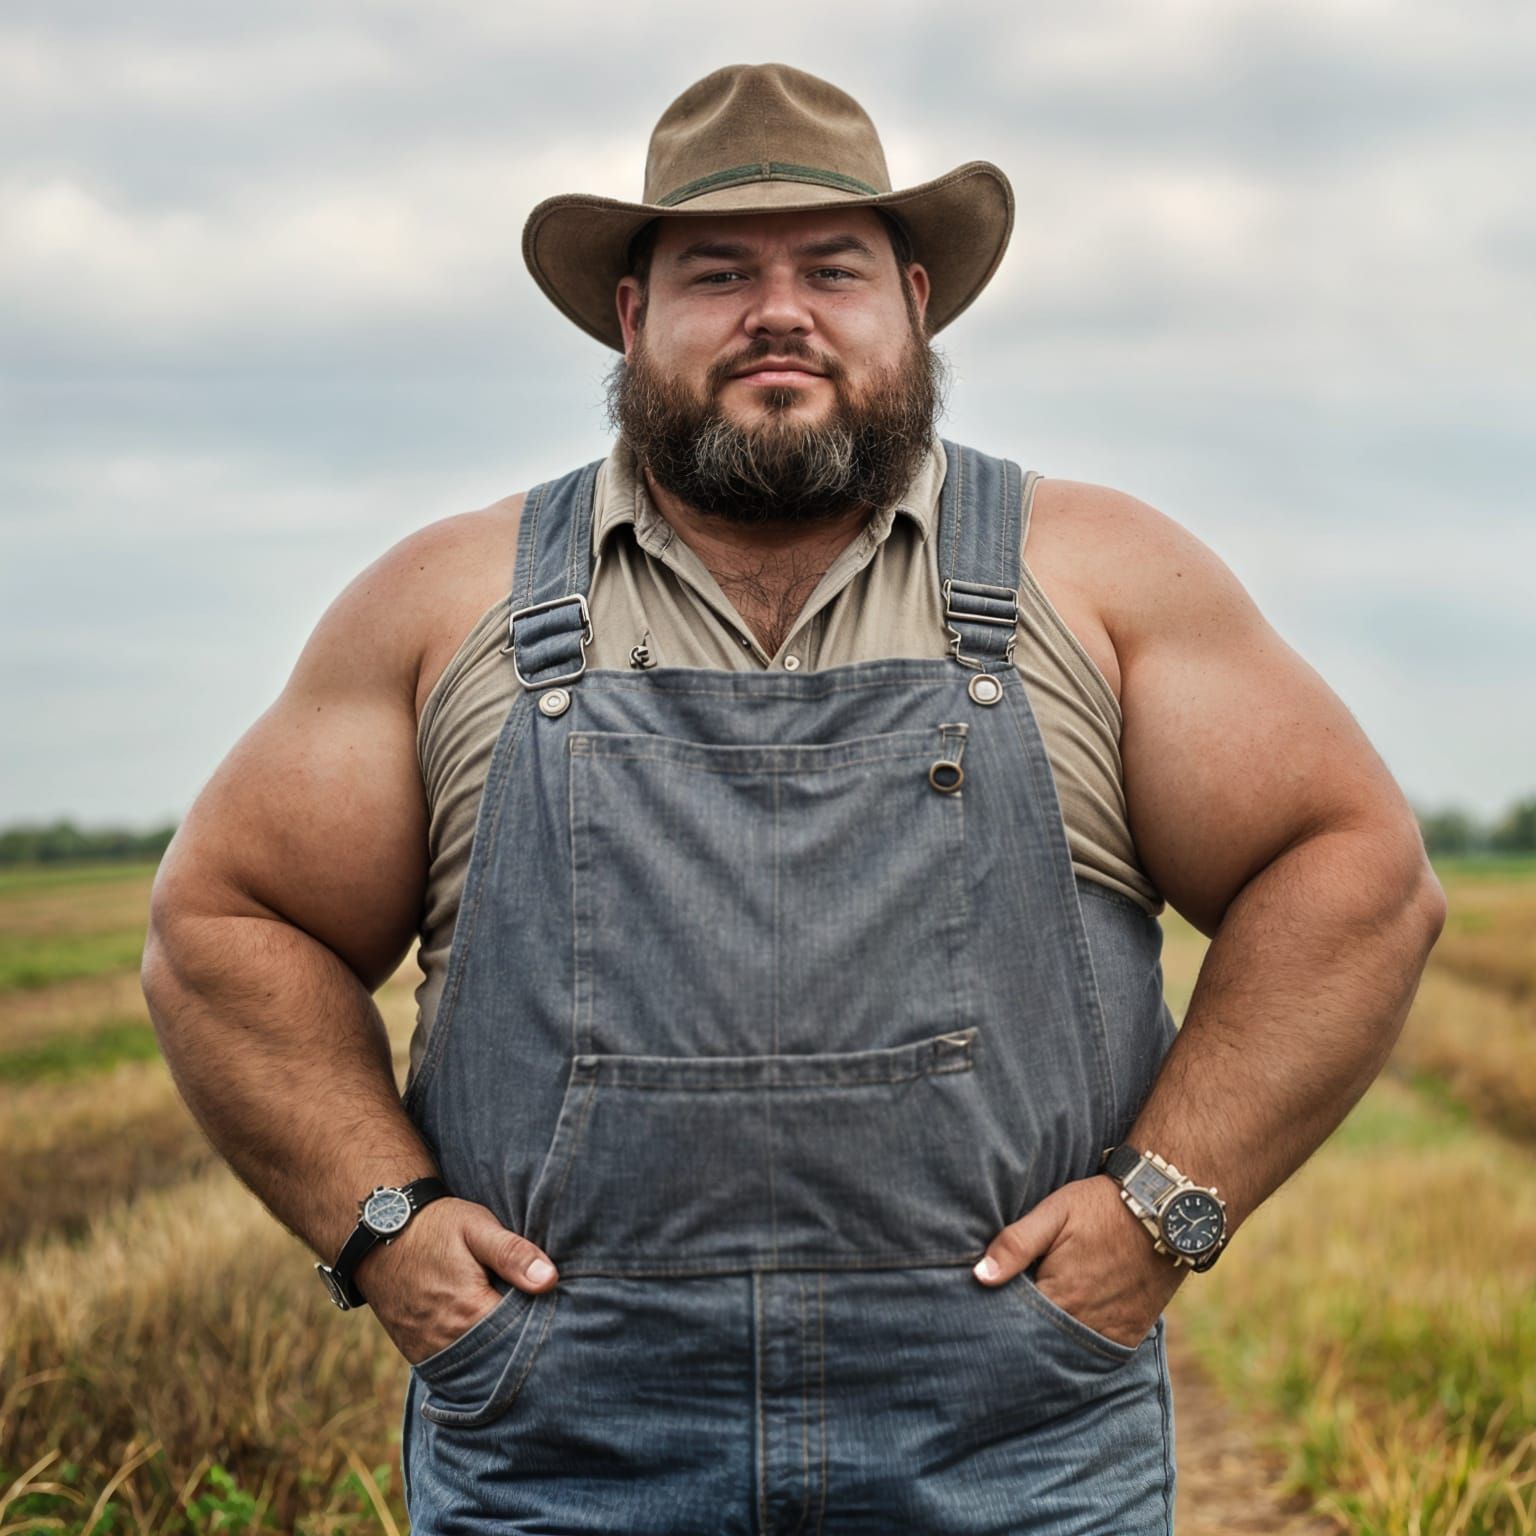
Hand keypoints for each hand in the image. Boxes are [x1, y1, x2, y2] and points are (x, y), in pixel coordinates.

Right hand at [352, 1197, 559, 1365]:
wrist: (379, 1229)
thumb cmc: (435, 1225)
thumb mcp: (478, 1228)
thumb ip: (513, 1255)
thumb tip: (550, 1280)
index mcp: (469, 1312)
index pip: (521, 1336)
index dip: (541, 1323)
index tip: (553, 1307)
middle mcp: (446, 1341)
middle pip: (499, 1355)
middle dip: (519, 1340)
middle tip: (534, 1314)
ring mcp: (427, 1350)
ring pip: (476, 1363)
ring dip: (494, 1350)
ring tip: (510, 1325)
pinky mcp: (415, 1351)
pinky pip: (452, 1364)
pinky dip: (470, 1355)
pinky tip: (484, 1335)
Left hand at [970, 1175, 1186, 1348]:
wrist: (1165, 1209)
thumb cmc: (1102, 1205)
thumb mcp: (1054, 1213)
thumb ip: (1015, 1244)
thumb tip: (979, 1276)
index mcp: (1060, 1293)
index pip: (1017, 1322)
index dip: (1001, 1316)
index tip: (984, 1315)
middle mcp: (1085, 1321)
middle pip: (1041, 1341)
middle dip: (1023, 1334)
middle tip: (1004, 1328)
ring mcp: (1111, 1331)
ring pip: (1068, 1350)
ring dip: (1051, 1341)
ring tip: (1035, 1330)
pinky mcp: (1131, 1333)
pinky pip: (1098, 1351)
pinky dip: (1080, 1345)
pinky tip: (1065, 1333)